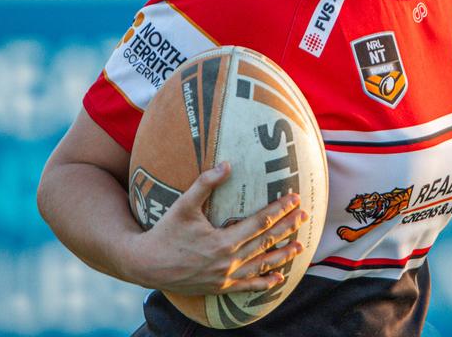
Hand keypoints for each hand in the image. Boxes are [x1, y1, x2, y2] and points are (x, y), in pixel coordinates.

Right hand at [125, 162, 307, 293]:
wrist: (147, 264)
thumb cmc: (165, 232)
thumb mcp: (183, 205)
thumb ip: (205, 183)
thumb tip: (227, 164)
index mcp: (223, 240)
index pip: (260, 221)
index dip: (279, 209)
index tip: (294, 198)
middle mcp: (229, 260)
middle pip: (266, 241)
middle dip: (287, 227)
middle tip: (304, 215)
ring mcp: (225, 276)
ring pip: (262, 265)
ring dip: (282, 255)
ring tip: (299, 246)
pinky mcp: (220, 287)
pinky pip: (247, 286)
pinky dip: (264, 283)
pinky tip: (278, 279)